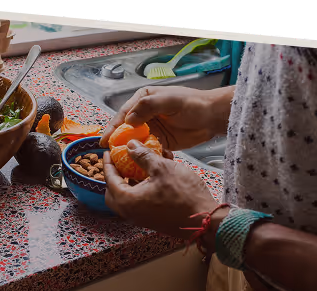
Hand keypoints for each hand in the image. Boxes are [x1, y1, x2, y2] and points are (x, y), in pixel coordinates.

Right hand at [99, 85, 233, 150]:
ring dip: (128, 150)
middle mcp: (144, 114)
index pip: (124, 114)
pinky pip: (147, 150)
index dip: (113, 127)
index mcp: (143, 100)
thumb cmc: (193, 104)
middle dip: (117, 141)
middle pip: (125, 129)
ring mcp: (152, 129)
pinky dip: (142, 156)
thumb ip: (148, 107)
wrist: (212, 117)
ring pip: (134, 141)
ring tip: (118, 162)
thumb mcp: (170, 101)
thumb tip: (129, 119)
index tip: (105, 140)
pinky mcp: (160, 142)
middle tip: (108, 154)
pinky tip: (136, 164)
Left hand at [103, 139, 226, 252]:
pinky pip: (139, 203)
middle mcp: (131, 212)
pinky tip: (152, 177)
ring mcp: (141, 218)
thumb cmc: (184, 194)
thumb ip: (143, 156)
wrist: (205, 220)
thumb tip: (131, 145)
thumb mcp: (163, 168)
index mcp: (128, 201)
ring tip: (137, 166)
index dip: (108, 163)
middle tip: (119, 162)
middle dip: (114, 177)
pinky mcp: (153, 220)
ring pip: (127, 198)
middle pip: (113, 193)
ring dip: (129, 182)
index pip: (109, 180)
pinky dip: (140, 189)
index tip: (108, 152)